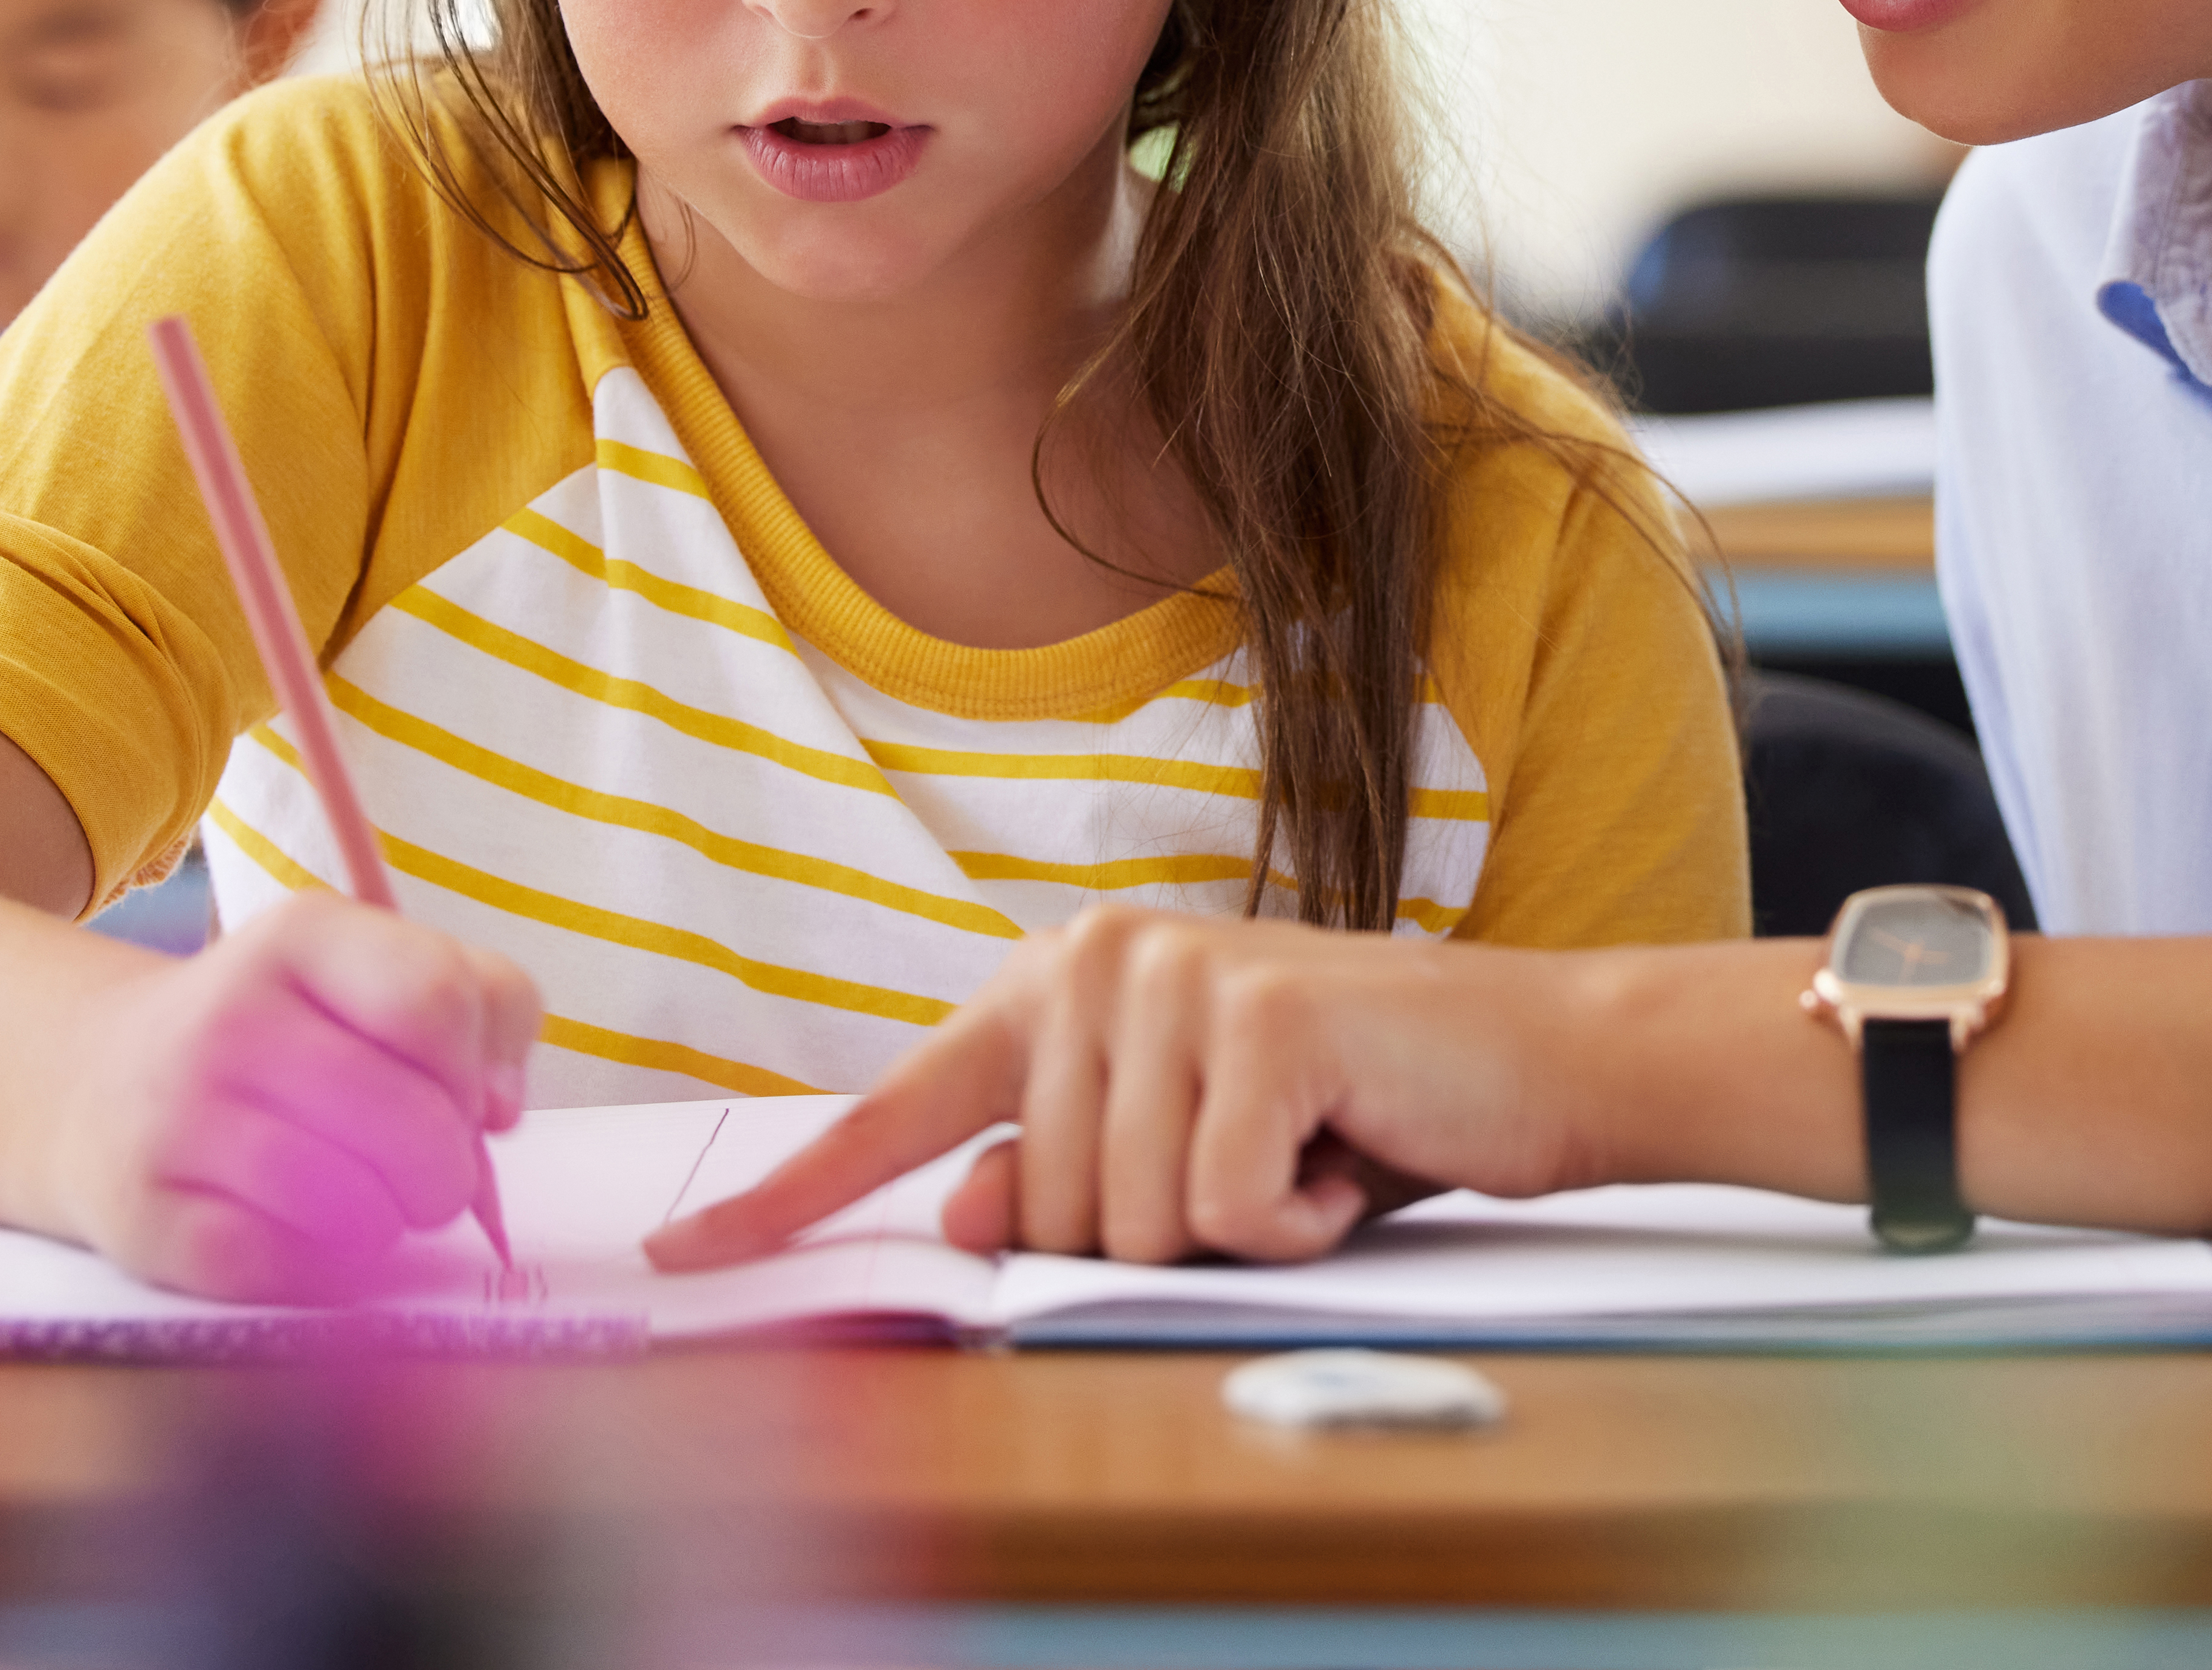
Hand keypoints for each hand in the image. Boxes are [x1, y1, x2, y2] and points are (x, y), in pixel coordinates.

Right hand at [46, 890, 539, 1301]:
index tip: (465, 1099)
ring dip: (390, 1224)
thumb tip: (499, 1109)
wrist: (97, 1086)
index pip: (436, 1002)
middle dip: (448, 1170)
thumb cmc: (283, 1034)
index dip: (475, 1071)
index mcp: (302, 936)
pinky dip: (322, 1273)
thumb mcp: (377, 970)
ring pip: (358, 1210)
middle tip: (427, 1175)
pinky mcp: (147, 1223)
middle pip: (415, 1124)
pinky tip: (306, 1240)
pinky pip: (287, 1271)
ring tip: (367, 1203)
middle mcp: (229, 1018)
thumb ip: (482, 1004)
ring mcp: (178, 1123)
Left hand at [645, 910, 1620, 1273]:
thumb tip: (975, 1210)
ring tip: (1304, 1154)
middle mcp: (1096, 960)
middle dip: (1158, 1232)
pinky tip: (1340, 1157)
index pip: (897, 1109)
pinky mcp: (1255, 1021)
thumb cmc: (1355, 1114)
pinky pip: (1219, 1207)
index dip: (787, 1197)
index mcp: (1060, 984)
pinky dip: (1292, 1219)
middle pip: (1044, 1211)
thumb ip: (1067, 1179)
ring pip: (1124, 1222)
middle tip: (1261, 1165)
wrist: (1530, 1064)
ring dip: (1231, 1228)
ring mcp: (1172, 979)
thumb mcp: (1188, 1156)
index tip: (681, 1251)